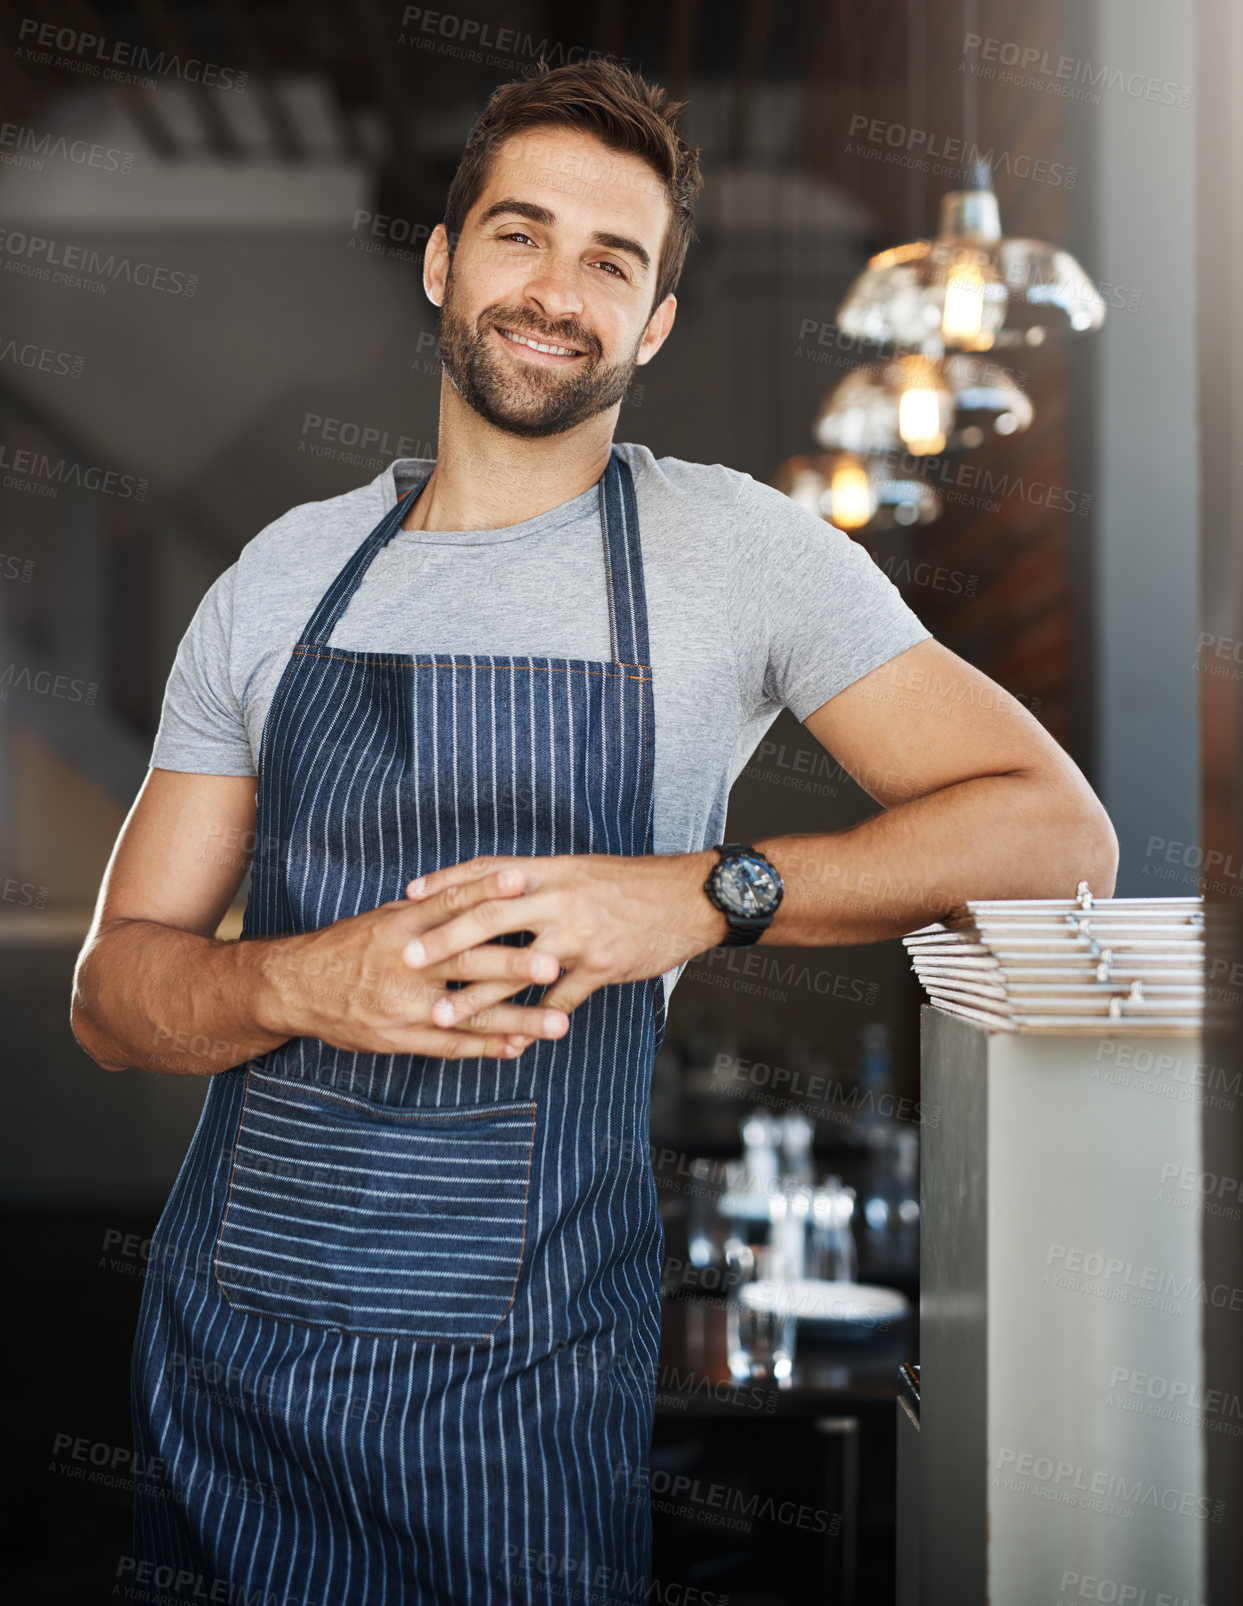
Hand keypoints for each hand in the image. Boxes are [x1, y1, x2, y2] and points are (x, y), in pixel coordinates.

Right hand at [262, 865, 572, 1058]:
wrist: (295, 989)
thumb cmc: (347, 947)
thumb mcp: (385, 918)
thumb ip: (430, 910)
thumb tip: (478, 888)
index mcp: (403, 927)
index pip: (451, 903)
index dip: (486, 890)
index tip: (524, 880)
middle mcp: (407, 964)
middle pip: (468, 962)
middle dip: (516, 965)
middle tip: (558, 964)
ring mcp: (405, 1006)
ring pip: (470, 1014)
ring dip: (518, 1020)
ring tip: (559, 1024)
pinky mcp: (401, 1038)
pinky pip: (451, 1046)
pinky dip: (487, 1048)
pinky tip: (519, 1047)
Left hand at [401, 851, 726, 1029]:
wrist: (689, 897)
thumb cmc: (633, 884)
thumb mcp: (581, 870)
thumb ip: (540, 881)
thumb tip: (498, 887)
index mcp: (551, 870)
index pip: (487, 872)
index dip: (446, 883)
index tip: (408, 896)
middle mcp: (560, 898)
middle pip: (489, 917)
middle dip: (445, 940)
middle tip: (408, 958)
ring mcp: (579, 935)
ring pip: (516, 969)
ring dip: (476, 996)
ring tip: (442, 1017)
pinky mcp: (601, 967)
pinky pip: (558, 1001)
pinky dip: (533, 1024)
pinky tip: (511, 1043)